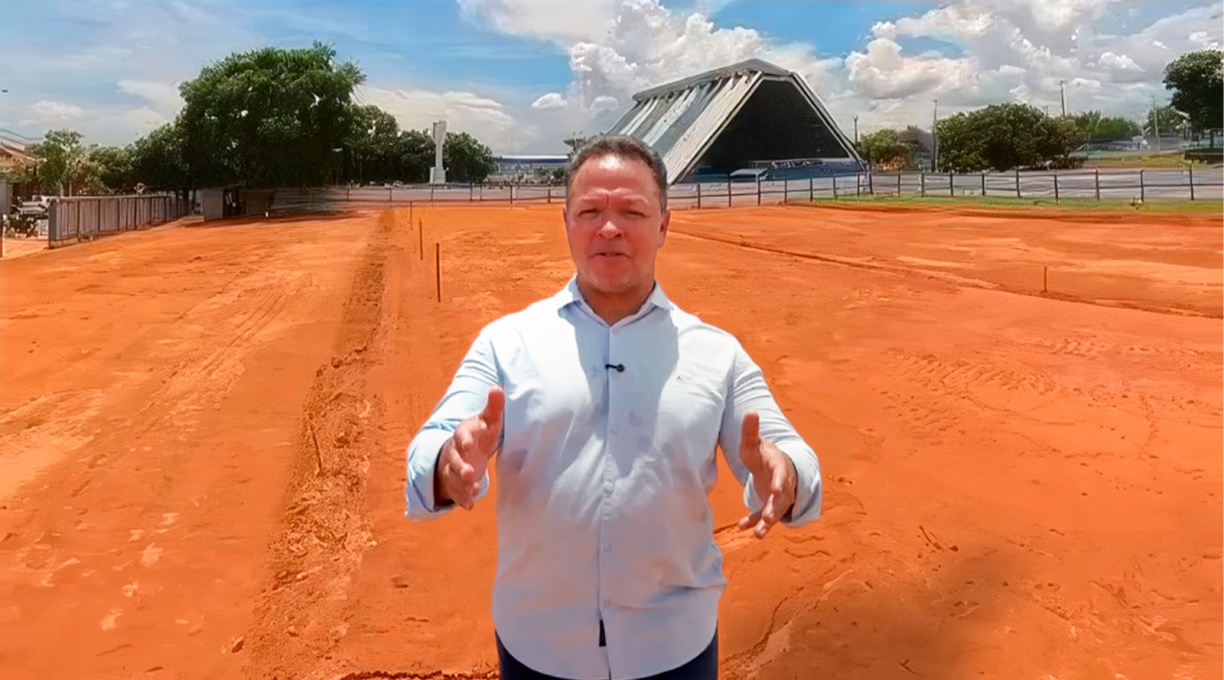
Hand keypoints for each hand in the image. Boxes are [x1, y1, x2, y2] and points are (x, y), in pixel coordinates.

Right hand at [435, 385, 503, 509]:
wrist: (465, 447)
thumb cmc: (480, 432)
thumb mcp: (487, 419)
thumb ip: (493, 406)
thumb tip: (496, 387)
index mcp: (464, 433)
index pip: (461, 434)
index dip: (464, 439)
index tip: (468, 445)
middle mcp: (455, 450)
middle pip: (455, 458)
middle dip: (461, 466)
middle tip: (471, 474)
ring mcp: (453, 467)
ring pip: (453, 476)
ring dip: (462, 483)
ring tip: (474, 489)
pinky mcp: (456, 481)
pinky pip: (455, 491)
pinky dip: (461, 498)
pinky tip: (470, 506)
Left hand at [737, 410, 796, 537]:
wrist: (773, 465)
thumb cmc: (762, 453)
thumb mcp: (754, 443)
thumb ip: (751, 430)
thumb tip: (751, 411)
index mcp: (779, 466)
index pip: (782, 474)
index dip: (780, 482)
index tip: (776, 490)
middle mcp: (782, 484)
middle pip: (781, 498)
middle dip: (775, 508)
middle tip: (769, 518)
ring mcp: (777, 497)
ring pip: (775, 511)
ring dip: (767, 522)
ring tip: (759, 534)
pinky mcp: (769, 506)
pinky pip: (763, 516)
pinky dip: (753, 522)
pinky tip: (741, 526)